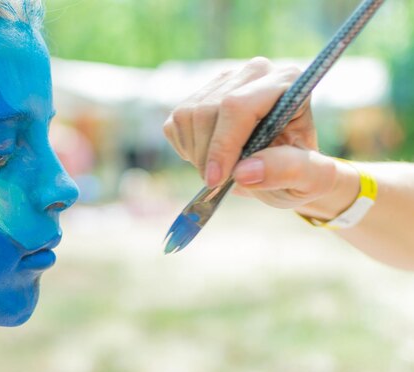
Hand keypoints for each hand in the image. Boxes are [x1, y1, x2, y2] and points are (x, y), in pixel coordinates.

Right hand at [163, 57, 337, 209]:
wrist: (283, 169)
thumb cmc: (302, 172)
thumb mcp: (312, 179)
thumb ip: (289, 171)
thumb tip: (244, 171)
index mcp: (287, 82)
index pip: (238, 105)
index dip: (222, 144)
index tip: (216, 180)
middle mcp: (254, 72)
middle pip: (207, 111)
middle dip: (207, 155)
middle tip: (220, 183)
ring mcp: (223, 81)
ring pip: (187, 116)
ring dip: (196, 154)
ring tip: (222, 171)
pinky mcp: (199, 95)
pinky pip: (175, 124)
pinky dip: (187, 150)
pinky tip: (211, 157)